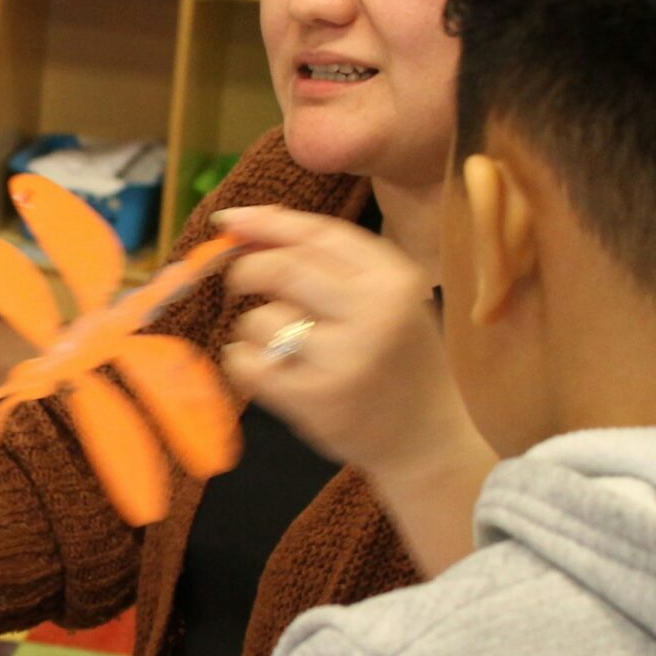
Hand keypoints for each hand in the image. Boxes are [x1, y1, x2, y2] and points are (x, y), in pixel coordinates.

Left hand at [215, 205, 481, 479]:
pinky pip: (246, 363)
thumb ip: (328, 261)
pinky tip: (268, 370)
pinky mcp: (313, 399)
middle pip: (279, 269)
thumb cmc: (396, 357)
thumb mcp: (385, 298)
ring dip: (255, 329)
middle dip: (246, 271)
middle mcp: (372, 313)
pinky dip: (242, 362)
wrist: (427, 435)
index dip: (265, 222)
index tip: (228, 220)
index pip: (316, 233)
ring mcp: (343, 358)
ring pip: (259, 319)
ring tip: (286, 348)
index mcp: (393, 278)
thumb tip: (248, 224)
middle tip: (240, 283)